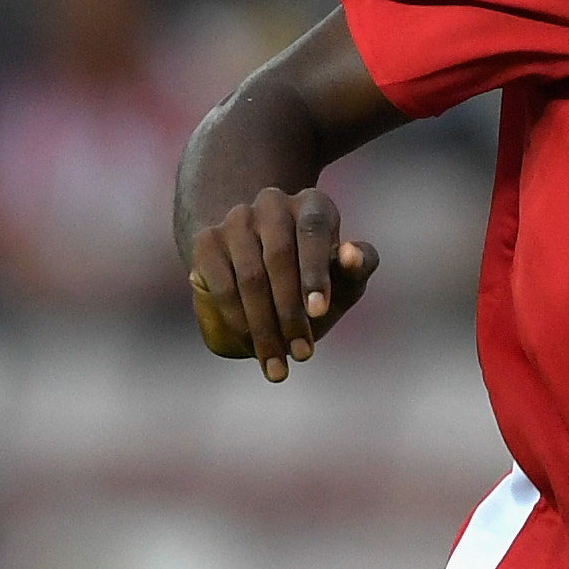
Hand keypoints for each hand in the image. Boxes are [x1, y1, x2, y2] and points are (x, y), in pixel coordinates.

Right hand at [187, 185, 381, 379]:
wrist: (261, 266)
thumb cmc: (315, 276)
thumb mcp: (344, 275)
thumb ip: (360, 265)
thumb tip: (351, 255)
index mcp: (312, 204)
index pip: (313, 231)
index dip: (315, 272)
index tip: (319, 312)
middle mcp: (272, 202)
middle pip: (278, 257)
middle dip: (290, 312)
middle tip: (303, 354)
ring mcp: (236, 220)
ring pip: (250, 278)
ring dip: (264, 328)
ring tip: (278, 365)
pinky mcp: (208, 242)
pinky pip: (222, 288)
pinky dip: (238, 323)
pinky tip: (251, 348)